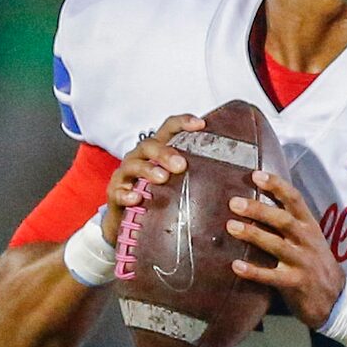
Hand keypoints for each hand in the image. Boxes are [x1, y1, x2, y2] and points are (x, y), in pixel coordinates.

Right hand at [101, 115, 204, 245]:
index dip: (183, 123)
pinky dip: (127, 194)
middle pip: (150, 146)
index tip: (201, 124)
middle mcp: (140, 157)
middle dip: (165, 153)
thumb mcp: (177, 183)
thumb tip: (231, 177)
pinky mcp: (115, 194)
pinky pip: (118, 192)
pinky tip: (137, 198)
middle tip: (181, 165)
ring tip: (162, 178)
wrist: (128, 223)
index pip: (169, 129)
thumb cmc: (158, 197)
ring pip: (133, 166)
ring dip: (148, 170)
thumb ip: (196, 175)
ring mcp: (125, 175)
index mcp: (157, 151)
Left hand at [227, 172, 344, 328]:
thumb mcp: (310, 240)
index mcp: (310, 226)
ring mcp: (302, 263)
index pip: (295, 199)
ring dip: (253, 234)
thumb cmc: (316, 266)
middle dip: (258, 209)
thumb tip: (256, 206)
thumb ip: (290, 225)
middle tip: (234, 203)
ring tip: (231, 227)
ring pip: (276, 245)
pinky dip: (253, 271)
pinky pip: (271, 277)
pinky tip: (236, 266)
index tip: (256, 175)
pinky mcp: (296, 284)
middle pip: (283, 220)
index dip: (276, 185)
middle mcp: (307, 241)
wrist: (336, 300)